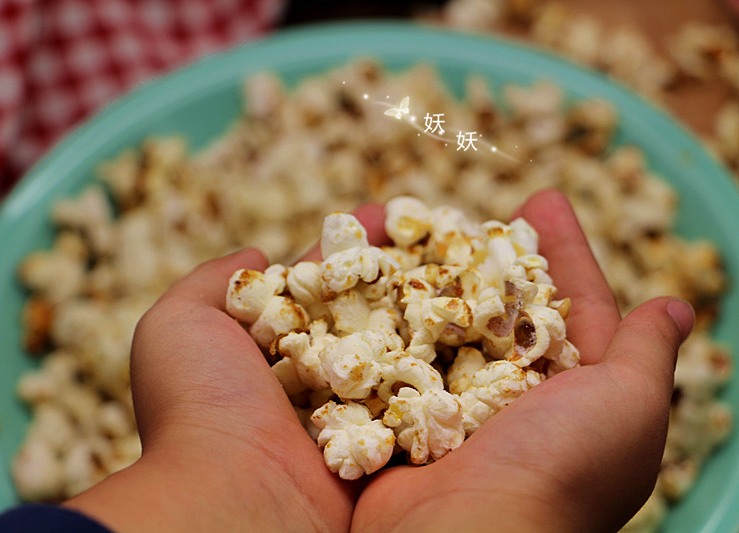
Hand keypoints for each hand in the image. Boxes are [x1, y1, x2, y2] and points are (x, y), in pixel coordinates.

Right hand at [351, 189, 693, 532]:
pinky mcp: (394, 416)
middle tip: (465, 207)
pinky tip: (357, 270)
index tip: (542, 200)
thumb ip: (648, 353)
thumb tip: (676, 306)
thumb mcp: (629, 407)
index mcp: (568, 394)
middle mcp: (506, 399)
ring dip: (415, 269)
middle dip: (483, 252)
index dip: (561, 250)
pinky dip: (368, 311)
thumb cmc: (558, 471)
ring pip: (433, 320)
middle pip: (497, 305)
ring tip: (394, 220)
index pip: (571, 304)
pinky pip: (381, 349)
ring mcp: (446, 407)